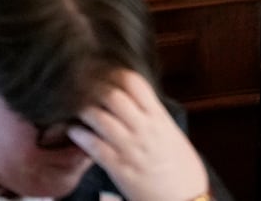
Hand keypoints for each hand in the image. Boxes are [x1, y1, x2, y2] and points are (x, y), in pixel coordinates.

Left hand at [68, 71, 208, 200]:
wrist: (186, 200)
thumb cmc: (182, 169)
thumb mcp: (172, 134)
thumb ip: (154, 116)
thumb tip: (136, 101)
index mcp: (158, 118)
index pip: (135, 83)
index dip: (116, 73)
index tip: (104, 72)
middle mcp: (144, 129)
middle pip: (113, 95)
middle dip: (95, 88)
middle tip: (82, 86)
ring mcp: (130, 148)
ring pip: (99, 118)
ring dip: (83, 109)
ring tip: (75, 107)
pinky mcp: (119, 168)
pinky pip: (94, 147)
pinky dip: (80, 135)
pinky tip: (73, 130)